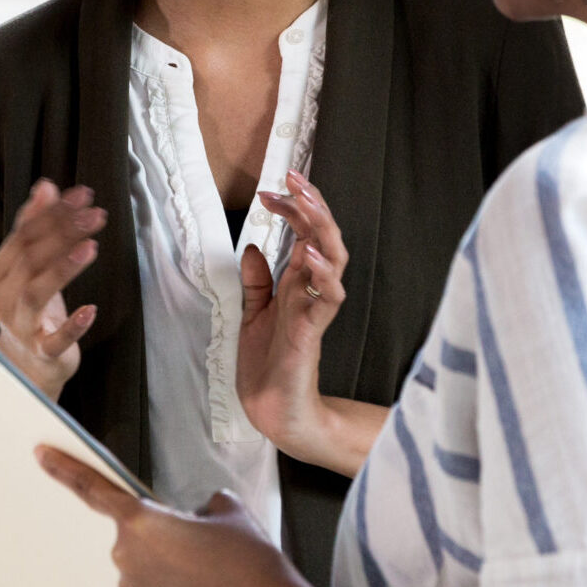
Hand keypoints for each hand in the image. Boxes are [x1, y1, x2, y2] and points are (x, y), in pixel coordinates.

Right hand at [0, 181, 103, 400]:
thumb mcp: (29, 265)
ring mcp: (21, 327)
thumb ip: (35, 225)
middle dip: (62, 233)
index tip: (81, 195)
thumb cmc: (30, 307)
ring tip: (89, 247)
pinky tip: (90, 310)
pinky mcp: (42, 352)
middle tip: (93, 215)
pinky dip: (72, 326)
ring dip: (62, 269)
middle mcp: (3, 299)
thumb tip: (46, 186)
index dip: (51, 213)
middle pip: (29, 260)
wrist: (26, 364)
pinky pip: (53, 340)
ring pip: (35, 294)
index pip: (21, 236)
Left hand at [38, 444, 398, 586]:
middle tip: (199, 545)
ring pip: (142, 565)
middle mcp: (128, 558)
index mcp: (142, 522)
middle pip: (131, 534)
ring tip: (208, 574)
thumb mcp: (230, 512)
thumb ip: (204, 504)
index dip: (64, 470)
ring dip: (165, 564)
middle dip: (158, 534)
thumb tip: (201, 515)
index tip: (40, 455)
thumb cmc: (250, 561)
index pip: (93, 490)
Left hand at [236, 171, 355, 468]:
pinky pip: (328, 299)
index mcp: (296, 282)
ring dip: (321, 230)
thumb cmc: (267, 362)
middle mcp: (310, 289)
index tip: (268, 190)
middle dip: (312, 205)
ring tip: (307, 203)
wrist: (272, 408)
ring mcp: (315, 308)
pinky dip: (322, 275)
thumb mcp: (253, 312)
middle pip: (323, 237)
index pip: (303, 233)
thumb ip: (256, 281)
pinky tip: (310, 255)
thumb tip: (252, 247)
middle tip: (294, 177)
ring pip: (334, 259)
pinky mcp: (314, 331)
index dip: (291, 208)